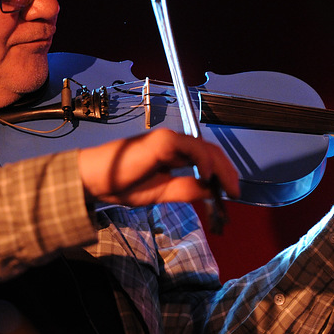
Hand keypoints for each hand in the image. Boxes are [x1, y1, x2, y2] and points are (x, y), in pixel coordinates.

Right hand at [77, 128, 239, 206]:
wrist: (97, 180)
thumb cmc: (123, 184)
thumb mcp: (163, 192)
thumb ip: (187, 189)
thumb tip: (212, 191)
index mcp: (173, 154)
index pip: (205, 158)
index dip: (222, 173)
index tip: (231, 193)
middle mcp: (173, 143)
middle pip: (210, 151)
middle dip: (227, 171)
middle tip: (236, 191)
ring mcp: (168, 139)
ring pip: (204, 148)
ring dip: (220, 167)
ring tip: (228, 187)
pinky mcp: (162, 141)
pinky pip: (191, 147)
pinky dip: (204, 160)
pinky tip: (209, 176)